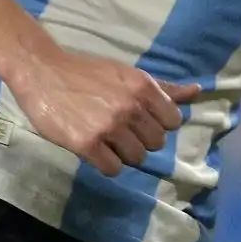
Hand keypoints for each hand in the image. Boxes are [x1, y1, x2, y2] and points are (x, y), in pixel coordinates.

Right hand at [8, 46, 199, 176]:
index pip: (173, 121)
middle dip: (142, 140)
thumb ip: (163, 87)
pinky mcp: (87, 144)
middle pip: (156, 142)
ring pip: (137, 158)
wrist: (43, 73)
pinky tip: (97, 151)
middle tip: (123, 132)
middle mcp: (130, 107)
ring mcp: (109, 127)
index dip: (159, 124)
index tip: (143, 121)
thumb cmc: (88, 73)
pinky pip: (113, 168)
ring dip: (124, 154)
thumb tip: (196, 91)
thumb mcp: (129, 74)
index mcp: (143, 87)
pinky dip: (107, 164)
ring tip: (109, 141)